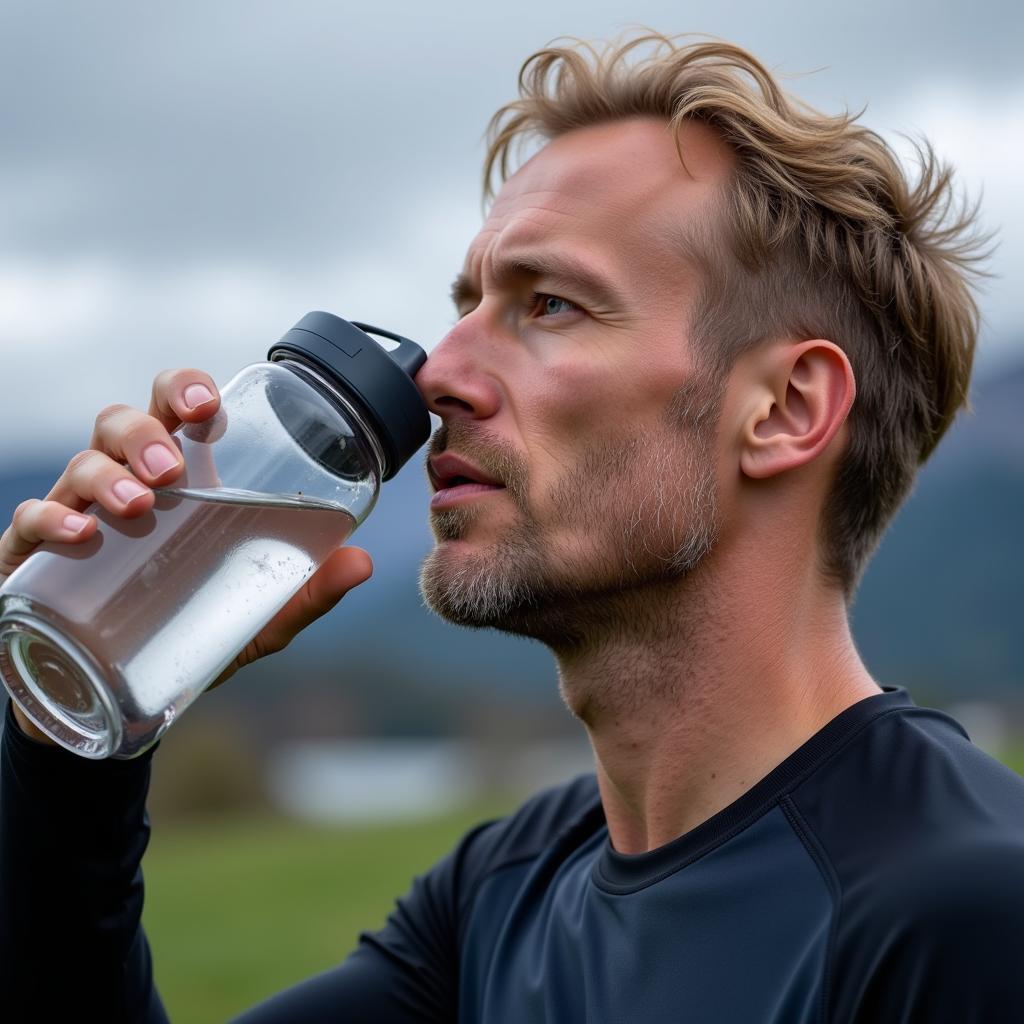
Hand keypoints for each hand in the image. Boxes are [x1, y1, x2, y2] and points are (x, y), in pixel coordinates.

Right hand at [0, 369, 372, 740]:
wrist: (110, 699)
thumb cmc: (183, 637)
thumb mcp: (252, 620)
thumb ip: (303, 593)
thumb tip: (363, 562)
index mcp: (181, 486)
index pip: (176, 414)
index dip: (185, 391)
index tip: (208, 405)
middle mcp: (126, 487)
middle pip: (122, 422)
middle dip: (146, 431)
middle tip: (170, 467)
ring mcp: (76, 517)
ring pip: (80, 463)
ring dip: (108, 474)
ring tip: (140, 504)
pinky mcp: (30, 559)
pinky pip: (28, 521)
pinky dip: (50, 520)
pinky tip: (79, 533)